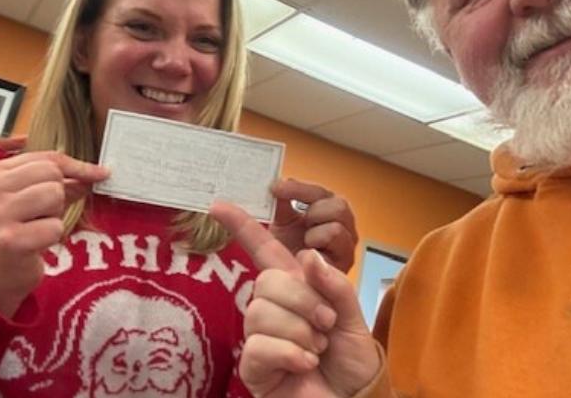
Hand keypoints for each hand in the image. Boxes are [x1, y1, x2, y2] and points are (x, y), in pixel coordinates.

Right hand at [0, 151, 108, 317]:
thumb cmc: (17, 230)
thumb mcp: (32, 198)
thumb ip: (59, 181)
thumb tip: (96, 173)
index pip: (47, 158)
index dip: (77, 167)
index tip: (100, 173)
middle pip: (52, 174)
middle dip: (58, 195)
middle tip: (41, 215)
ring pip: (54, 196)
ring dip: (54, 216)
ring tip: (36, 227)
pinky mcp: (8, 240)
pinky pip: (54, 227)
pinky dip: (52, 237)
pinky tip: (35, 244)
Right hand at [211, 201, 379, 397]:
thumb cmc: (351, 361)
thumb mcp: (352, 317)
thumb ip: (334, 285)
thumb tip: (307, 256)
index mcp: (295, 288)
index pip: (263, 251)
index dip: (242, 227)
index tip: (218, 205)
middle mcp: (272, 308)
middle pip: (268, 281)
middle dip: (305, 301)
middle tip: (326, 324)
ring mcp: (260, 337)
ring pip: (262, 312)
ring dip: (300, 331)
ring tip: (317, 349)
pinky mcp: (253, 366)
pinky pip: (259, 345)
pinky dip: (290, 354)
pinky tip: (305, 365)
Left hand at [269, 179, 358, 272]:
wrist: (289, 284)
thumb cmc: (290, 255)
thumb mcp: (282, 225)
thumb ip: (281, 205)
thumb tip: (277, 185)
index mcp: (328, 211)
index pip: (320, 192)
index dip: (299, 188)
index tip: (276, 188)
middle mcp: (343, 225)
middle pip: (339, 203)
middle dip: (314, 210)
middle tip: (300, 221)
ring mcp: (346, 243)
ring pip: (337, 221)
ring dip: (315, 230)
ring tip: (305, 241)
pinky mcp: (346, 260)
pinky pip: (334, 237)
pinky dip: (317, 242)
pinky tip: (308, 253)